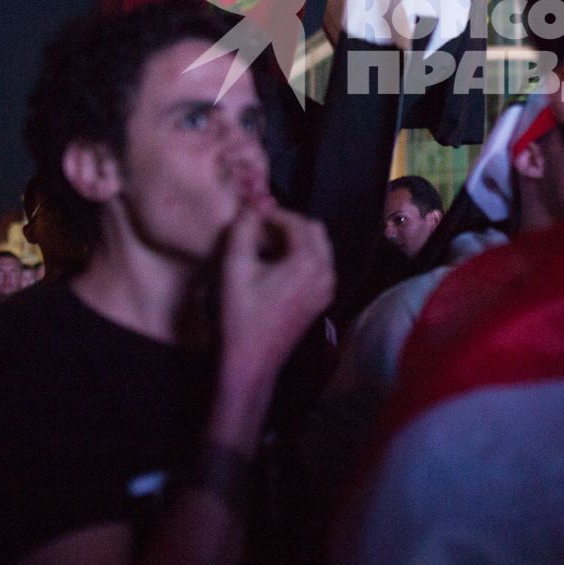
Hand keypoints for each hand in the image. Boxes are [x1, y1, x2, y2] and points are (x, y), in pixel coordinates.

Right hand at [217, 202, 335, 381]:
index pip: (296, 221)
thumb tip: (254, 202)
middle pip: (314, 230)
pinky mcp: (322, 300)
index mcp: (309, 262)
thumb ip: (243, 228)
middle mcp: (327, 272)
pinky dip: (301, 256)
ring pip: (318, 247)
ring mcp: (328, 288)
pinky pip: (318, 265)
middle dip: (287, 224)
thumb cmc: (241, 315)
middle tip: (258, 229)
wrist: (251, 362)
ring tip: (264, 245)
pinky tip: (275, 265)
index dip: (272, 213)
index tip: (251, 215)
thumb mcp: (235, 267)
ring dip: (295, 239)